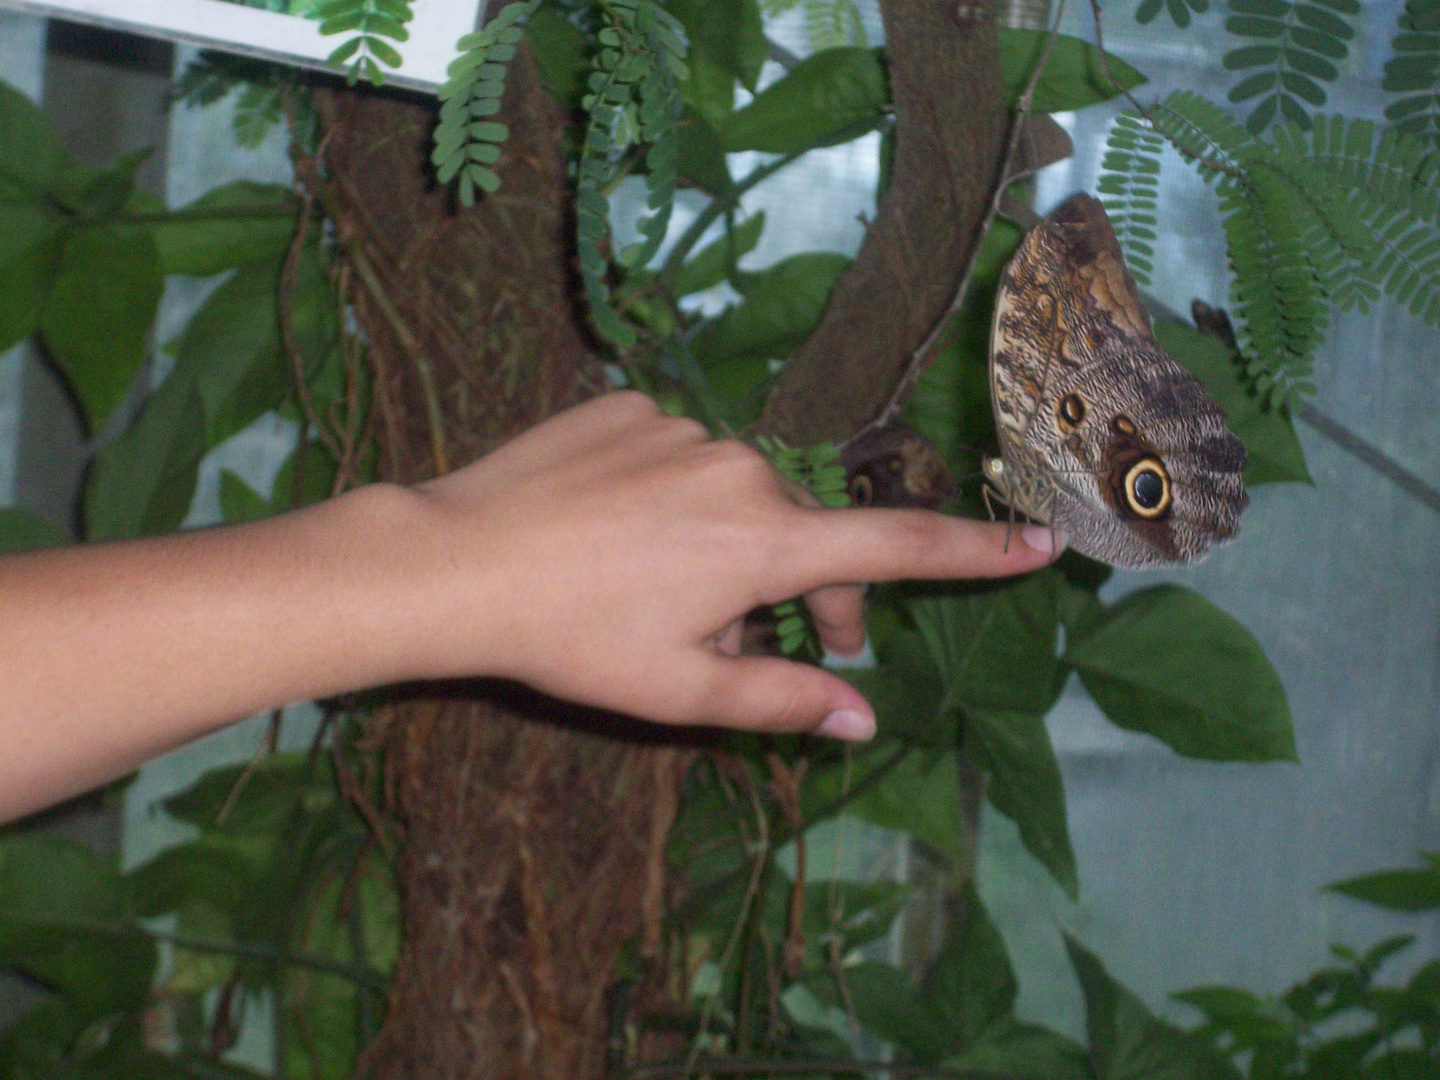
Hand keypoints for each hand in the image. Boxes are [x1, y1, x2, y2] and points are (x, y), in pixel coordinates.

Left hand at [400, 392, 1063, 739]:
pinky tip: (619, 535)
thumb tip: (863, 723)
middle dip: (807, 591)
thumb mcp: (680, 692)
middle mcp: (740, 468)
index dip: (976, 552)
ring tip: (666, 596)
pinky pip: (680, 461)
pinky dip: (676, 502)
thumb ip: (780, 704)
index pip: (897, 550)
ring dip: (732, 548)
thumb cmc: (573, 639)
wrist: (455, 560)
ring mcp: (681, 429)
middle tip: (777, 646)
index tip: (1040, 540)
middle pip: (807, 534)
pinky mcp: (630, 408)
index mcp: (764, 541)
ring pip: (738, 499)